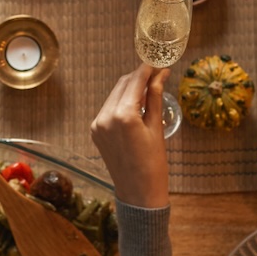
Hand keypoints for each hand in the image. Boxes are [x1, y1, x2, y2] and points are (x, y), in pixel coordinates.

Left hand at [89, 65, 170, 207]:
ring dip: (130, 88)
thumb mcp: (156, 127)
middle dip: (139, 77)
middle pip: (122, 84)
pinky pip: (109, 108)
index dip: (147, 69)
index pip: (135, 81)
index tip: (158, 62)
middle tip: (156, 73)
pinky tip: (136, 104)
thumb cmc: (153, 164)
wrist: (138, 193)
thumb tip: (161, 74)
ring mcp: (98, 124)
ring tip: (149, 88)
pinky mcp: (95, 130)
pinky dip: (121, 102)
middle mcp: (105, 116)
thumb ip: (155, 97)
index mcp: (123, 115)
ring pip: (115, 94)